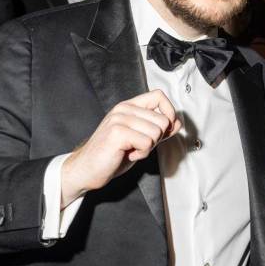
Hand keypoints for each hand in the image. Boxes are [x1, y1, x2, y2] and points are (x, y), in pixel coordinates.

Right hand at [61, 90, 181, 207]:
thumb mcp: (139, 138)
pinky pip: (147, 143)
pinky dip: (141, 154)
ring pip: (156, 132)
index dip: (169, 112)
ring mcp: (119, 119)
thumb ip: (157, 129)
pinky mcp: (117, 132)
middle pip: (163, 119)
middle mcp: (123, 109)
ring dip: (148, 148)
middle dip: (158, 138)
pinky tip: (128, 154)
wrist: (87, 169)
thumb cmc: (112, 155)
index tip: (165, 129)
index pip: (159, 96)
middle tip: (140, 145)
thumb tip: (177, 122)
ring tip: (132, 150)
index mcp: (129, 106)